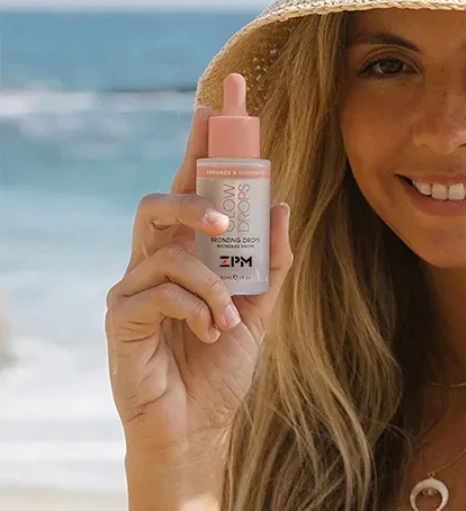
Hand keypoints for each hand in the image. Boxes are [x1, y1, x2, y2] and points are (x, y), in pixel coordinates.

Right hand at [105, 73, 291, 455]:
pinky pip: (155, 290)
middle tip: (228, 223)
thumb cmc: (222, 365)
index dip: (202, 146)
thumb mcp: (260, 310)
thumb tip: (283, 204)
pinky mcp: (119, 317)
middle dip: (193, 195)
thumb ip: (271, 263)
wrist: (199, 424)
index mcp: (191, 253)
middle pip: (160, 199)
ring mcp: (133, 286)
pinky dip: (193, 309)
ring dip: (208, 281)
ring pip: (164, 247)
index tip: (217, 104)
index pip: (194, 188)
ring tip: (226, 316)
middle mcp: (157, 261)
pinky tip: (207, 333)